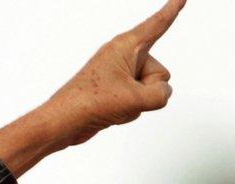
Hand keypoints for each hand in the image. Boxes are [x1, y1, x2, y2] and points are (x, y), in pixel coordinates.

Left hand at [0, 0, 185, 178]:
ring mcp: (119, 75)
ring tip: (112, 104)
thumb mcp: (135, 99)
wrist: (63, 122)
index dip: (171, 11)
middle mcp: (123, 56)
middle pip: (160, 73)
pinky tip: (111, 112)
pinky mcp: (115, 91)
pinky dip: (130, 110)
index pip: (156, 26)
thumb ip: (161, 94)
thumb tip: (161, 94)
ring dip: (138, 103)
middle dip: (149, 90)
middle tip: (120, 96)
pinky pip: (138, 101)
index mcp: (125, 46)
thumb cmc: (89, 103)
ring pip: (150, 91)